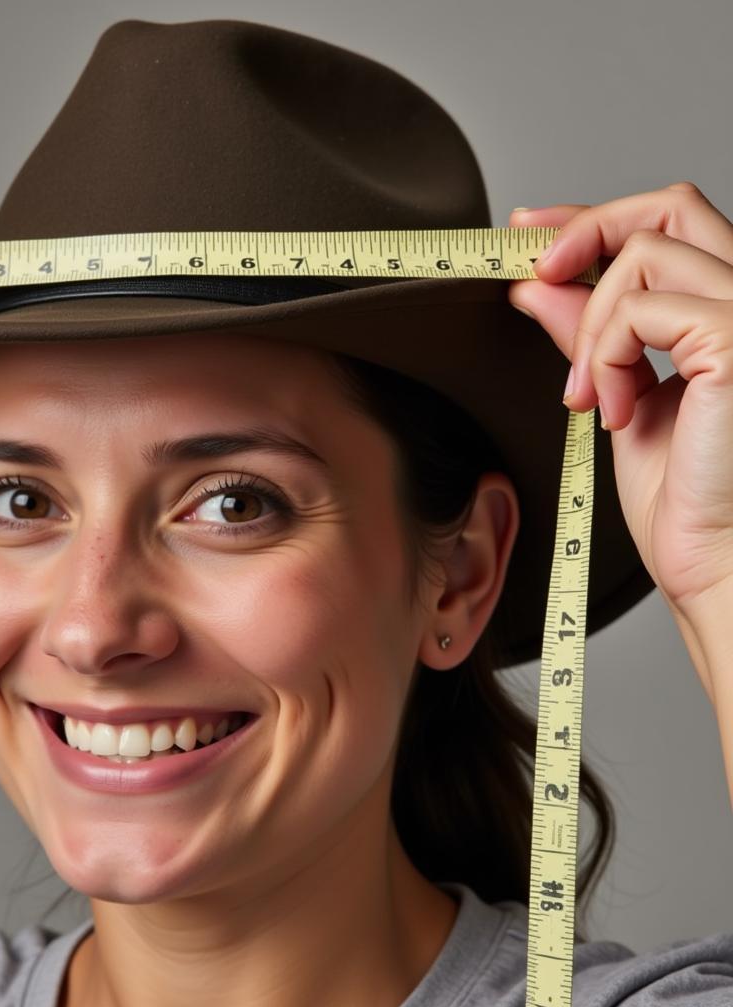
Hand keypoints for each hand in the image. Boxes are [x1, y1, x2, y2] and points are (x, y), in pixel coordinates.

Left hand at [507, 182, 732, 634]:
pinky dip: (606, 356)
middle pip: (671, 206)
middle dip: (586, 230)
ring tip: (586, 398)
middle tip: (534, 274)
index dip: (593, 216)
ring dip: (590, 328)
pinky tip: (611, 412)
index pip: (669, 225)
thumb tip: (536, 286)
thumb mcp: (618, 399)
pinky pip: (643, 310)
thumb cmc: (687, 503)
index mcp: (726, 314)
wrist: (716, 566)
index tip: (528, 229)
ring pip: (645, 254)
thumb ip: (588, 335)